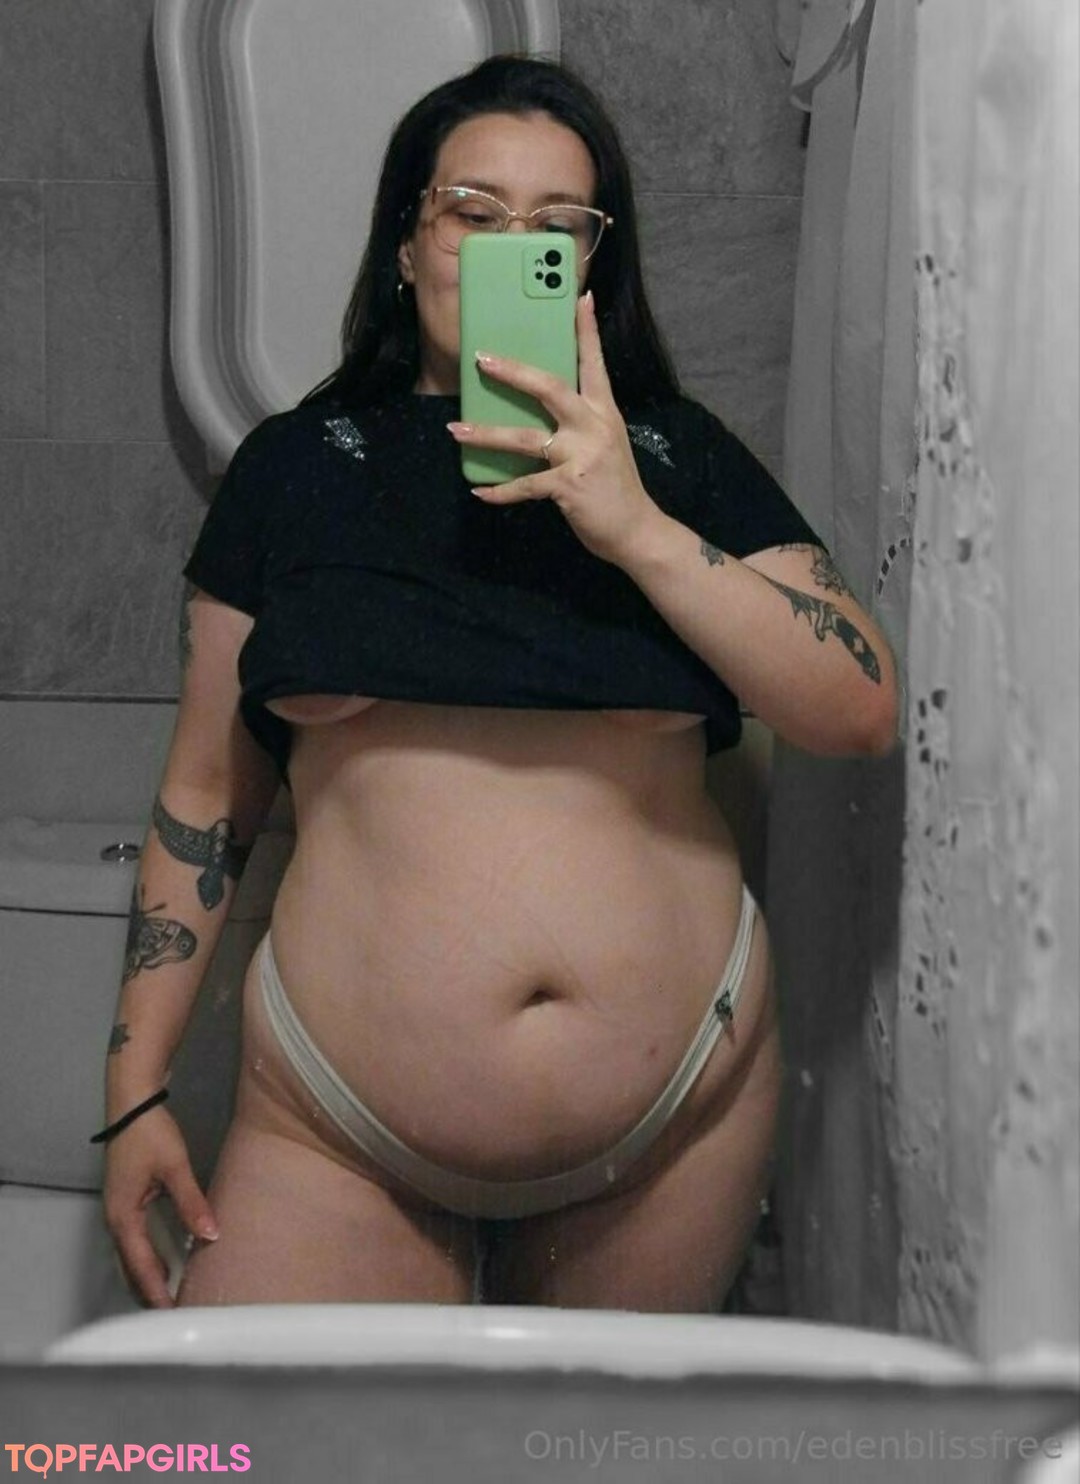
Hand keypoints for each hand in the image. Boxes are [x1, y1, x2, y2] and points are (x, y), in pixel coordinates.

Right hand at [102, 1105, 217, 1307]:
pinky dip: (147, 1259)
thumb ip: (192, 1202)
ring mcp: (118, 1211)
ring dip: (148, 1277)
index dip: (156, 1291)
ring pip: (131, 1256)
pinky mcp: (125, 1202)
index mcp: (123, 1217)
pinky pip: (134, 1242)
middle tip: (176, 1314)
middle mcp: (115, 1220)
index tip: (172, 1315)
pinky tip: (166, 1262)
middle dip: (150, 1292)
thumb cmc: (151, 1134)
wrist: (131, 1102)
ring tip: (172, 1297)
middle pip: (130, 1268)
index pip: (140, 1266)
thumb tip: (211, 1235)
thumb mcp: (174, 1168)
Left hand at [447, 292, 661, 565]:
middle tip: (481, 358)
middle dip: (513, 372)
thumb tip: (538, 415)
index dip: (587, 330)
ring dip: (486, 434)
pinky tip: (479, 492)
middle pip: (550, 387)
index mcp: (604, 412)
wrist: (636, 530)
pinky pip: (525, 485)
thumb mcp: (604, 445)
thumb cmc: (615, 487)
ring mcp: (581, 455)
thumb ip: (578, 425)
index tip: (580, 297)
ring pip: (524, 438)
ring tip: (456, 430)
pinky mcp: (569, 485)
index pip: (594, 363)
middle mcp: (593, 426)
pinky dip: (499, 491)